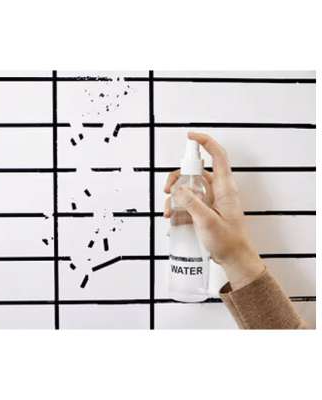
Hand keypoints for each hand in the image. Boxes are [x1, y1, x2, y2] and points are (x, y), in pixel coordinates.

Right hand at [164, 132, 264, 290]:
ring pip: (188, 188)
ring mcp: (210, 201)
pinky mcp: (204, 211)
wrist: (233, 259)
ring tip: (168, 212)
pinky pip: (187, 202)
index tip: (190, 137)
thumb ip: (191, 203)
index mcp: (224, 188)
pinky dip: (177, 208)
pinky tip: (173, 220)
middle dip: (177, 178)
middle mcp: (217, 190)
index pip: (218, 155)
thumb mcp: (208, 221)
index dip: (205, 142)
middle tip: (167, 190)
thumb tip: (177, 189)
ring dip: (174, 197)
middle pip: (195, 172)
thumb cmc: (228, 241)